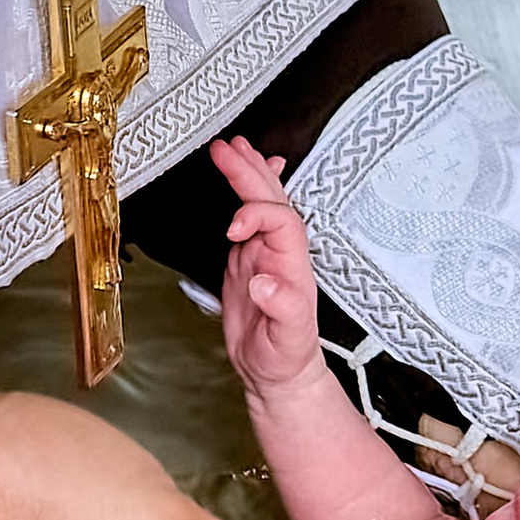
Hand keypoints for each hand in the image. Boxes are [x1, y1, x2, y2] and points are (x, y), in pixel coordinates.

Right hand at [212, 135, 323, 390]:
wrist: (279, 373)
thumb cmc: (287, 357)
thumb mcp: (288, 339)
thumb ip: (282, 308)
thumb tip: (264, 280)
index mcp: (293, 264)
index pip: (280, 221)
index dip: (256, 215)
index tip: (232, 230)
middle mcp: (282, 252)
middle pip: (270, 200)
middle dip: (249, 172)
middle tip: (226, 148)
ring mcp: (265, 253)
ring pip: (261, 202)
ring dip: (248, 173)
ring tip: (232, 146)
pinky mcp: (247, 260)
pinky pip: (251, 216)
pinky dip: (249, 192)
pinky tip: (255, 172)